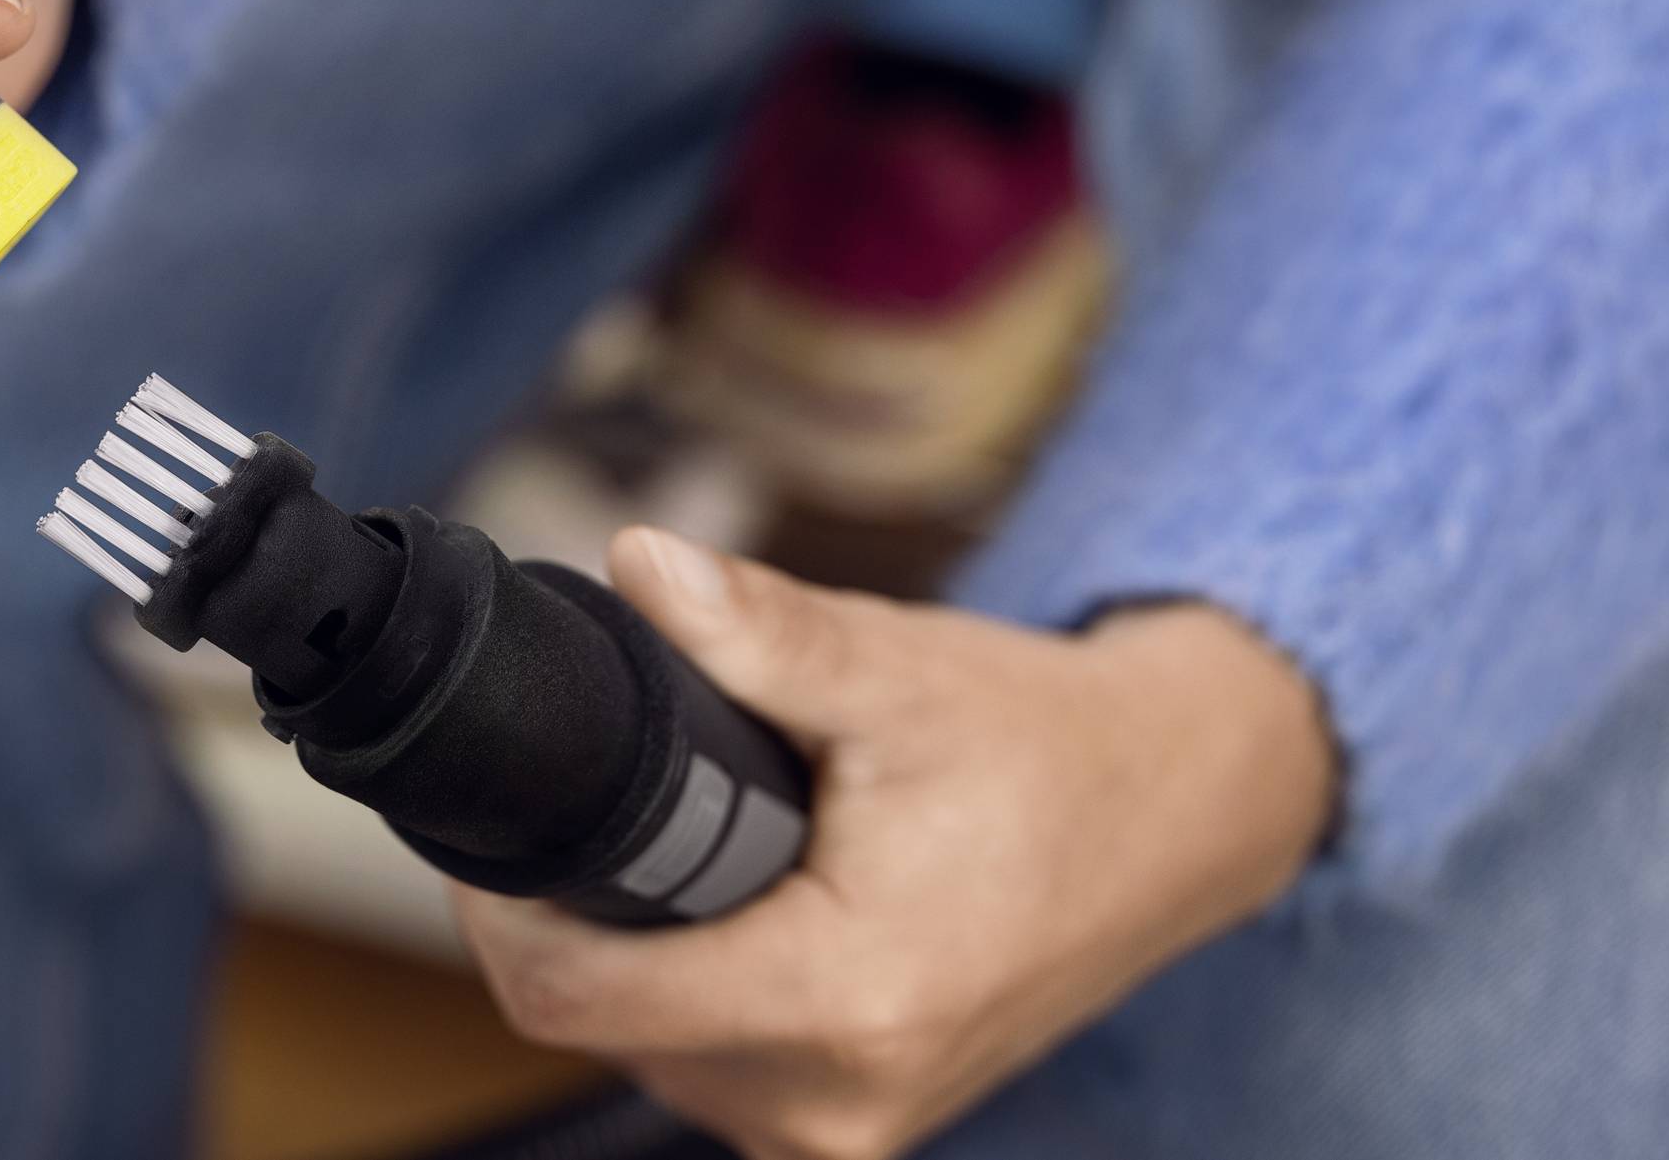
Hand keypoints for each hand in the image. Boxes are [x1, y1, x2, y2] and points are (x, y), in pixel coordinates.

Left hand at [455, 530, 1335, 1159]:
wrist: (1179, 812)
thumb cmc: (1045, 745)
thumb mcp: (893, 671)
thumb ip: (755, 630)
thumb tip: (639, 564)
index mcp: (843, 996)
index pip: (579, 1000)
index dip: (502, 912)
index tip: (490, 827)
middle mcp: (844, 1095)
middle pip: (604, 1031)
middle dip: (564, 925)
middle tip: (574, 805)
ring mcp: (857, 1125)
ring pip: (654, 1059)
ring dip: (626, 964)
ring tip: (653, 848)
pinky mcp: (866, 1120)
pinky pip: (719, 1073)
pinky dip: (690, 994)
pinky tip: (708, 907)